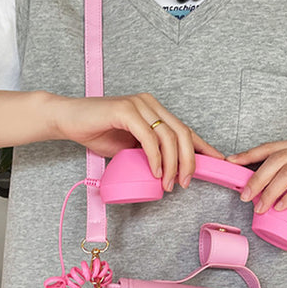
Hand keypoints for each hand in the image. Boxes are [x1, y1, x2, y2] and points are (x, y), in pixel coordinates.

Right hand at [53, 92, 223, 190]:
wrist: (68, 120)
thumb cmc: (98, 133)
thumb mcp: (132, 148)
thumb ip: (151, 154)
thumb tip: (169, 173)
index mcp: (155, 111)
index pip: (185, 130)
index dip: (203, 147)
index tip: (217, 163)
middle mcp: (151, 104)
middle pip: (182, 133)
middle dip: (189, 161)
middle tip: (186, 183)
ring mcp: (139, 105)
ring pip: (168, 136)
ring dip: (172, 164)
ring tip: (168, 183)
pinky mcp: (125, 110)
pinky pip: (148, 137)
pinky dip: (155, 157)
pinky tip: (155, 171)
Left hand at [227, 136, 286, 220]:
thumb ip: (279, 181)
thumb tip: (249, 187)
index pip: (271, 148)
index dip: (249, 155)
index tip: (231, 164)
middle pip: (277, 160)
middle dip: (257, 179)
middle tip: (245, 196)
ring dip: (271, 192)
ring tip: (261, 207)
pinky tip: (281, 207)